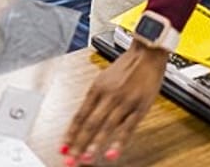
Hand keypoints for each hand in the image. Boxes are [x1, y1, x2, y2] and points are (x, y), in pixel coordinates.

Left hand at [63, 42, 167, 161]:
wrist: (146, 54)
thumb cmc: (127, 66)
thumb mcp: (104, 79)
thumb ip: (96, 99)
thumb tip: (84, 119)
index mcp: (96, 89)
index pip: (79, 116)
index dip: (70, 133)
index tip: (63, 147)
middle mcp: (108, 96)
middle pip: (89, 124)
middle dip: (78, 144)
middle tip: (70, 159)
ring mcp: (123, 102)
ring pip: (105, 127)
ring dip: (94, 145)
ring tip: (86, 160)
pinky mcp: (139, 107)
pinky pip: (127, 128)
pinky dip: (118, 142)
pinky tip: (111, 154)